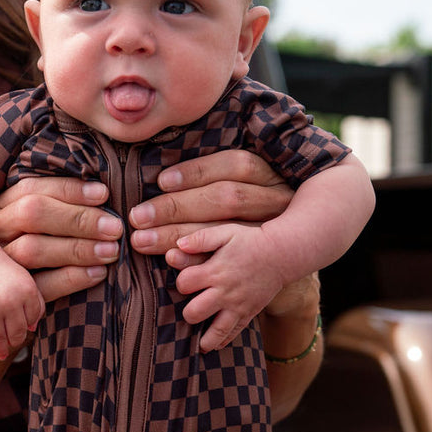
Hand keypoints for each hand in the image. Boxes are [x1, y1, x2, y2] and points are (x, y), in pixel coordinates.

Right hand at [0, 175, 121, 301]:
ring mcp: (1, 264)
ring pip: (32, 250)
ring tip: (111, 251)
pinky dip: (71, 279)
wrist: (12, 299)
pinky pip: (39, 286)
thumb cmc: (41, 242)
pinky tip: (98, 273)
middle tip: (114, 228)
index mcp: (1, 206)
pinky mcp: (14, 294)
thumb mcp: (40, 218)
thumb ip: (60, 205)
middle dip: (77, 219)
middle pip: (31, 215)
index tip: (103, 195)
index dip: (69, 190)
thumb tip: (102, 193)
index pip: (31, 189)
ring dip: (77, 249)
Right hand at [0, 251, 44, 372]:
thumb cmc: (3, 272)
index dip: (27, 325)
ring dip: (0, 349)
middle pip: (17, 334)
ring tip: (1, 353)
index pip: (32, 321)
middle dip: (14, 340)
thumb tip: (32, 329)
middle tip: (11, 342)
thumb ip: (35, 302)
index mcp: (27, 292)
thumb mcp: (25, 281)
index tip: (22, 324)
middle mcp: (10, 302)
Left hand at [129, 150, 291, 256]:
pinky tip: (171, 266)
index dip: (198, 171)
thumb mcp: (246, 186)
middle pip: (226, 199)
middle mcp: (278, 201)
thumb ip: (213, 178)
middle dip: (177, 207)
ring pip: (225, 232)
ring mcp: (276, 232)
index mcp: (274, 175)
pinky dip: (198, 265)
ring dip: (178, 236)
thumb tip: (163, 177)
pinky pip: (228, 265)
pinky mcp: (264, 260)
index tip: (161, 180)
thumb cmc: (255, 213)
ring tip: (143, 241)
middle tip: (139, 217)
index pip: (237, 165)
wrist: (292, 254)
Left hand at [166, 222, 287, 350]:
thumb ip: (201, 238)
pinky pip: (233, 334)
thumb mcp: (225, 232)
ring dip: (203, 338)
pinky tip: (213, 345)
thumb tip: (178, 245)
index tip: (187, 280)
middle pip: (194, 313)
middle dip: (187, 312)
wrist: (281, 253)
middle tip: (191, 307)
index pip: (184, 284)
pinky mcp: (248, 314)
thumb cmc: (249, 241)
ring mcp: (237, 306)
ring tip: (197, 342)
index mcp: (215, 272)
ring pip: (215, 332)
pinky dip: (221, 342)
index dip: (181, 282)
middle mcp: (225, 293)